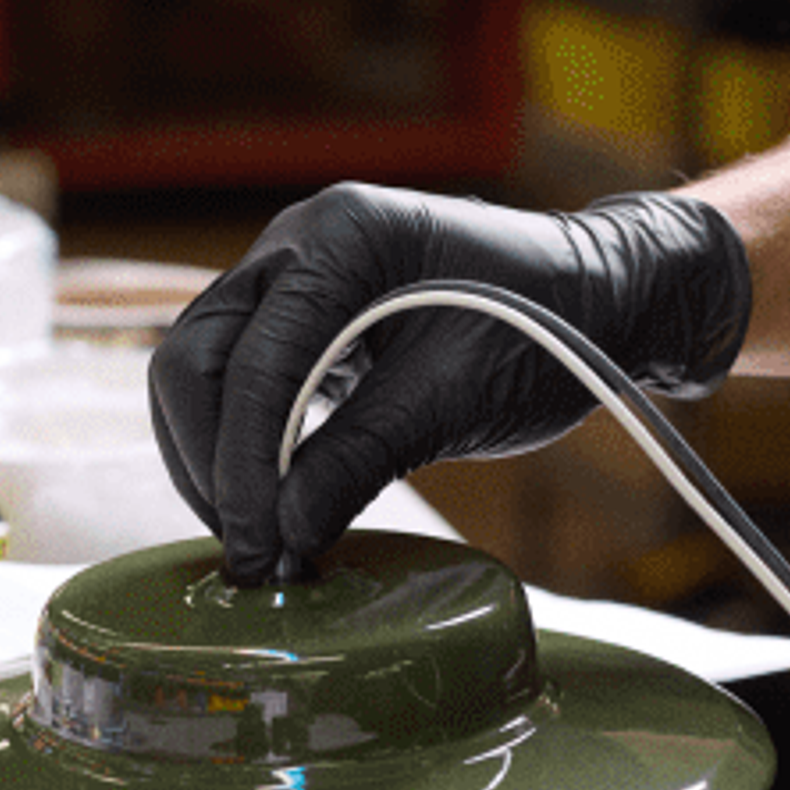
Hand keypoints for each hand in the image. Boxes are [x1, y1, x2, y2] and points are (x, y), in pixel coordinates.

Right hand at [148, 185, 753, 582]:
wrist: (593, 298)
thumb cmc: (543, 331)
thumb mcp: (455, 401)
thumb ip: (359, 459)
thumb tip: (281, 534)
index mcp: (342, 237)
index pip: (253, 361)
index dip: (242, 465)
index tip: (260, 548)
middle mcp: (299, 241)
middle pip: (196, 356)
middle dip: (209, 460)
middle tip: (251, 552)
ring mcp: (293, 275)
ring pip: (202, 369)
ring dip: (213, 458)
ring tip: (257, 539)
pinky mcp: (301, 317)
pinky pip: (238, 380)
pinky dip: (241, 444)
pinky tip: (271, 504)